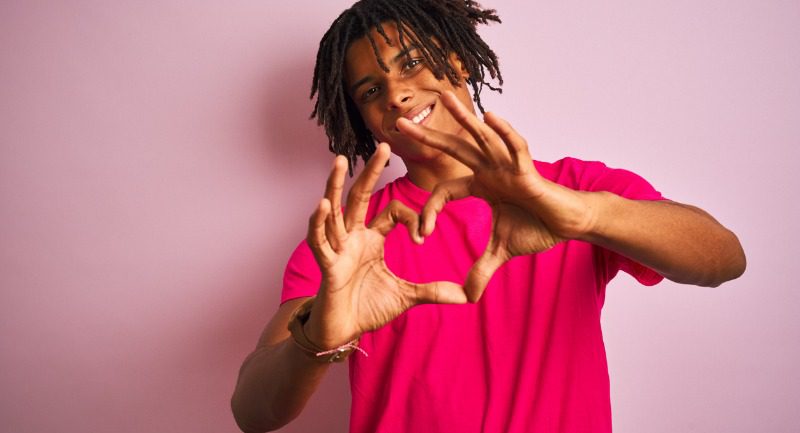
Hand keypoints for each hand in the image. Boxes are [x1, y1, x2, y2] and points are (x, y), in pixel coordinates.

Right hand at [304, 143, 466, 348]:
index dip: (411, 219)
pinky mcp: (326, 265)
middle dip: (371, 171)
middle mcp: (352, 237)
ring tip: (338, 160)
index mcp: (371, 239)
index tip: (423, 236)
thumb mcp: (406, 297)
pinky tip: (322, 204)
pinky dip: (319, 223)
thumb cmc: (367, 308)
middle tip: (385, 144)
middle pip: (361, 196)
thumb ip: (434, 292)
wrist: (342, 333)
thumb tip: (467, 296)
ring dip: (334, 185)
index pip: (392, 213)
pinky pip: (319, 240)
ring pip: (335, 210)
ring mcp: (336, 248)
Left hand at [397, 91, 594, 301]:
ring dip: (462, 119)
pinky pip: (514, 147)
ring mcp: (507, 166)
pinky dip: (503, 132)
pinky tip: (489, 116)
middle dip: (426, 137)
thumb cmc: (537, 228)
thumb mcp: (501, 251)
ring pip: (481, 137)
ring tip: (443, 98)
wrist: (568, 225)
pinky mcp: (528, 169)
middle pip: (452, 149)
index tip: (421, 235)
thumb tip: (467, 297)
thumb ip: (481, 270)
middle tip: (398, 123)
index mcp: (481, 185)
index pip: (445, 190)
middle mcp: (490, 170)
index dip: (430, 212)